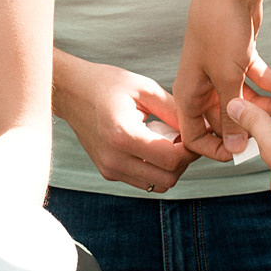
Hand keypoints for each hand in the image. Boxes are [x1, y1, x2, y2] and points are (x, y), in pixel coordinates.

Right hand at [54, 52, 192, 192]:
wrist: (71, 92)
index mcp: (123, 136)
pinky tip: (152, 146)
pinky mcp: (108, 172)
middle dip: (183, 161)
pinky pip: (143, 181)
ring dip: (170, 168)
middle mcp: (114, 159)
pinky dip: (155, 169)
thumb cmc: (107, 84)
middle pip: (168, 179)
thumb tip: (199, 129)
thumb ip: (174, 110)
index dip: (190, 150)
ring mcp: (109, 169)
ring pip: (158, 185)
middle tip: (182, 139)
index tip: (192, 135)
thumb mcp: (144, 88)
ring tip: (167, 142)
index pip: (171, 160)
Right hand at [175, 0, 270, 162]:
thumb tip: (235, 148)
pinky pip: (257, 80)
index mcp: (189, 92)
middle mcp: (203, 83)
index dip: (216, 147)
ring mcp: (221, 69)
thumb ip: (232, 116)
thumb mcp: (228, 77)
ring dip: (268, 103)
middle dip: (251, 122)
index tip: (242, 150)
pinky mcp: (240, 56)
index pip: (195, 134)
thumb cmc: (218, 26)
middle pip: (226, 118)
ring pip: (246, 100)